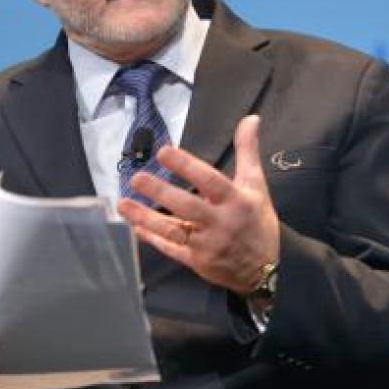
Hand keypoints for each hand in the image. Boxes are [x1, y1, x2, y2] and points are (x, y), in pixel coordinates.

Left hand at [117, 114, 279, 294]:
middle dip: (160, 192)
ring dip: (146, 218)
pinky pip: (171, 249)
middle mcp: (220, 222)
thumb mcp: (256, 185)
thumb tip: (250, 119)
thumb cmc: (257, 221)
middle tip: (136, 178)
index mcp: (235, 201)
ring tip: (123, 204)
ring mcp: (207, 244)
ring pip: (173, 230)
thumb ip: (248, 152)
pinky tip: (135, 227)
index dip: (187, 166)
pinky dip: (152, 239)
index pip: (209, 181)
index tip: (163, 152)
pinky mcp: (197, 261)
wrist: (265, 269)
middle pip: (187, 206)